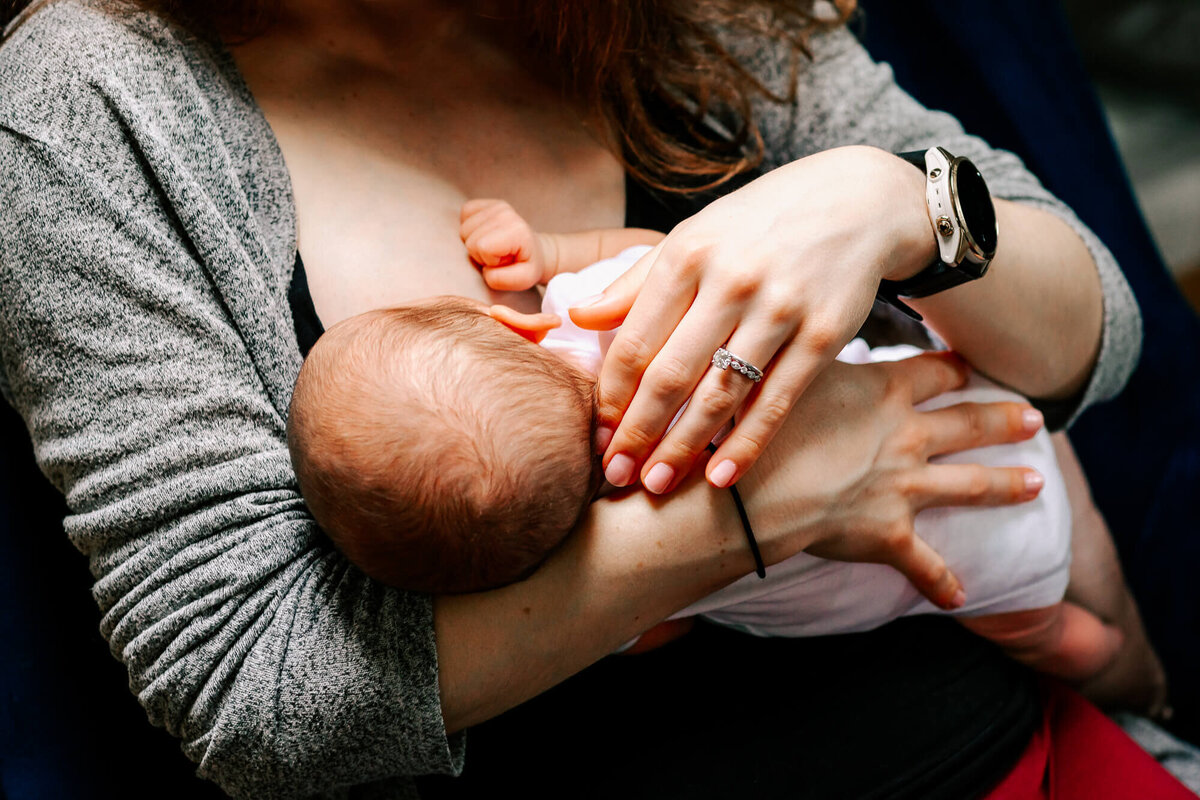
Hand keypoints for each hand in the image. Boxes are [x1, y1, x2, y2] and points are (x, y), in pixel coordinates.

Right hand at [460, 199, 549, 290]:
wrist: (533, 250)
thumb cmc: (526, 265)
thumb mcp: (524, 279)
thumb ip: (504, 280)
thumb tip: (485, 271)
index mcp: (516, 230)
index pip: (482, 247)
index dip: (488, 260)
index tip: (502, 261)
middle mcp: (505, 213)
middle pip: (470, 239)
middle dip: (480, 253)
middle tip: (497, 255)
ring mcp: (495, 206)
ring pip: (463, 229)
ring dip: (474, 242)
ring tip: (492, 247)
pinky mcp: (486, 203)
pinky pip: (464, 213)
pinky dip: (470, 227)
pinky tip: (484, 234)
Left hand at [568, 146, 933, 492]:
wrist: (858, 200)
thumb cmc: (761, 222)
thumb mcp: (695, 234)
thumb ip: (637, 281)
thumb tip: (578, 317)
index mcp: (688, 254)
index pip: (633, 341)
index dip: (610, 397)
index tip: (598, 434)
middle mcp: (731, 281)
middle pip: (670, 375)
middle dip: (637, 433)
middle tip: (616, 474)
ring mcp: (781, 308)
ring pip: (720, 395)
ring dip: (683, 449)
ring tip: (656, 485)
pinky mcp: (823, 335)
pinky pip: (776, 400)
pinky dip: (747, 444)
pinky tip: (721, 477)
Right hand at [737, 352, 1046, 608]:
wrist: (754, 488)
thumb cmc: (764, 424)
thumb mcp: (796, 371)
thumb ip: (818, 358)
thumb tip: (813, 338)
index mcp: (886, 393)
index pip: (935, 373)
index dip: (954, 369)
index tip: (968, 370)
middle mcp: (907, 437)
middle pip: (969, 424)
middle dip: (1005, 421)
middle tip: (1035, 419)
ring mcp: (905, 487)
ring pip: (970, 485)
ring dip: (1006, 484)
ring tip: (1036, 483)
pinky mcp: (890, 534)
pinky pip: (924, 564)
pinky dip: (942, 582)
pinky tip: (961, 597)